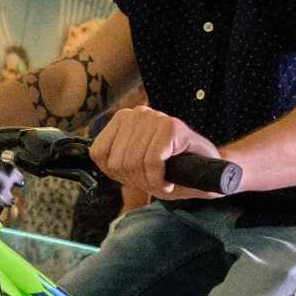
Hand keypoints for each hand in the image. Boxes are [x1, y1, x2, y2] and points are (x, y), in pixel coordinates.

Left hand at [89, 106, 225, 200]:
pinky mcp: (173, 127)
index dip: (116, 174)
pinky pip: (152, 161)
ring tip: (163, 179)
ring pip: (133, 162)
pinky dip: (160, 179)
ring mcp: (155, 118)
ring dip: (149, 181)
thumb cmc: (173, 172)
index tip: (136, 177)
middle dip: (134, 180)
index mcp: (123, 120)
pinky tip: (170, 180)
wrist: (211, 174)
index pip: (98, 153)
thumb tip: (84, 159)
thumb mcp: (134, 167)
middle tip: (154, 180)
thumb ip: (112, 160)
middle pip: (116, 161)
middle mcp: (138, 113)